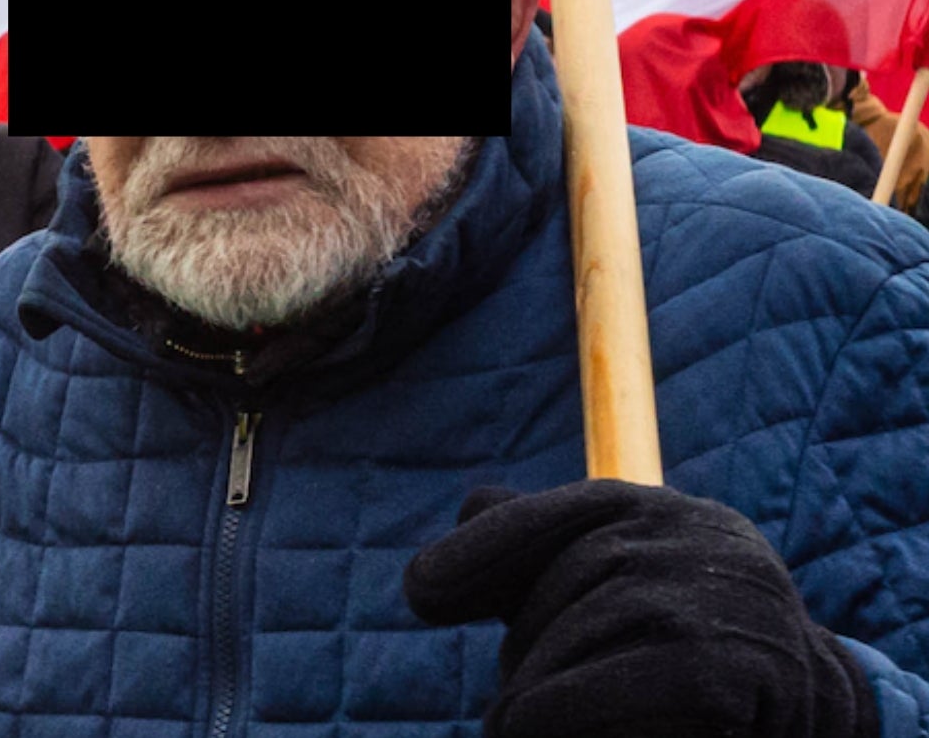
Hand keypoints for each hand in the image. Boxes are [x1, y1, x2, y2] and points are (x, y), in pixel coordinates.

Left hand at [404, 480, 874, 737]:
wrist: (804, 702)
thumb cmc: (685, 639)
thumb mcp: (613, 584)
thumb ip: (539, 554)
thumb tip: (459, 524)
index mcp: (650, 509)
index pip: (548, 517)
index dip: (479, 552)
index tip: (422, 593)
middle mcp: (688, 533)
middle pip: (552, 588)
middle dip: (523, 653)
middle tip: (516, 706)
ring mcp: (715, 593)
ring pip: (573, 642)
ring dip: (539, 697)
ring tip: (527, 724)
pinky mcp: (731, 665)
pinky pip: (613, 689)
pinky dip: (569, 716)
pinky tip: (544, 727)